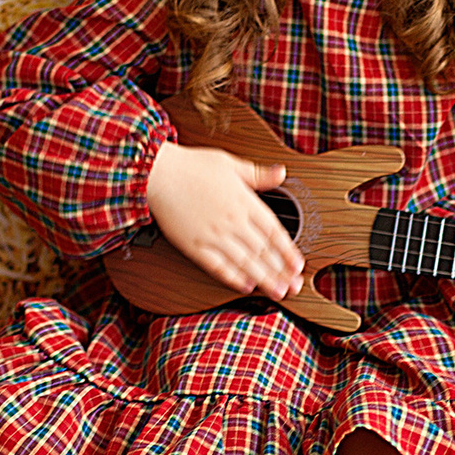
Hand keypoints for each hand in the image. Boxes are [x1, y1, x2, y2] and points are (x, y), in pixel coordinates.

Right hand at [146, 141, 304, 299]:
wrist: (157, 174)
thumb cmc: (191, 166)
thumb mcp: (230, 163)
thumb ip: (258, 174)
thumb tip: (281, 173)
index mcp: (244, 201)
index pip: (274, 232)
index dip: (288, 251)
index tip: (298, 264)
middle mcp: (232, 221)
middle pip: (263, 251)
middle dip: (281, 271)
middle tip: (295, 286)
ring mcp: (213, 236)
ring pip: (245, 262)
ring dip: (264, 279)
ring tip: (277, 292)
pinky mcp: (194, 246)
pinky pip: (218, 266)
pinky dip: (233, 278)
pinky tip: (245, 285)